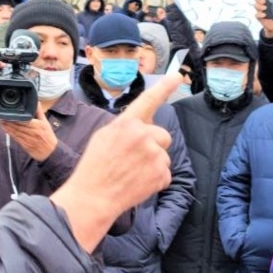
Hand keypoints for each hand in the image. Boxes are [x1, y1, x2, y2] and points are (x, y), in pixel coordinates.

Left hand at [0, 107, 58, 161]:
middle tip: (1, 116)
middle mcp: (31, 132)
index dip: (16, 117)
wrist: (49, 152)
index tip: (9, 112)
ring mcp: (27, 139)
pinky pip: (15, 137)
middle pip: (17, 126)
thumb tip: (37, 102)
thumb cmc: (48, 137)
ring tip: (0, 121)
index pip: (24, 120)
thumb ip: (39, 112)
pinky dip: (9, 132)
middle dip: (8, 121)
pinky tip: (4, 128)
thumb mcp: (46, 123)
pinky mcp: (23, 144)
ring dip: (6, 126)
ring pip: (15, 131)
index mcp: (37, 126)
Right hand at [50, 74, 178, 251]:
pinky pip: (165, 174)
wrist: (93, 197)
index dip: (165, 87)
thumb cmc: (94, 167)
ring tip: (132, 174)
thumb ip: (126, 127)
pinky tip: (138, 184)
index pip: (149, 101)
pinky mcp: (160, 174)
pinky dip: (155, 180)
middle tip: (134, 159)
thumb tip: (144, 124)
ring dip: (153, 164)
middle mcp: (143, 135)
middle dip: (154, 145)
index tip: (178, 75)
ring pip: (164, 156)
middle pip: (162, 136)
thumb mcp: (104, 137)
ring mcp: (153, 155)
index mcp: (127, 124)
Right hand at [255, 0, 272, 37]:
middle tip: (264, 2)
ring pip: (256, 5)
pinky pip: (256, 14)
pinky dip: (260, 14)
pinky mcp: (258, 16)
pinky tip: (264, 15)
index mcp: (267, 0)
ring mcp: (260, 10)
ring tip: (265, 8)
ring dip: (260, 6)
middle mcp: (262, 4)